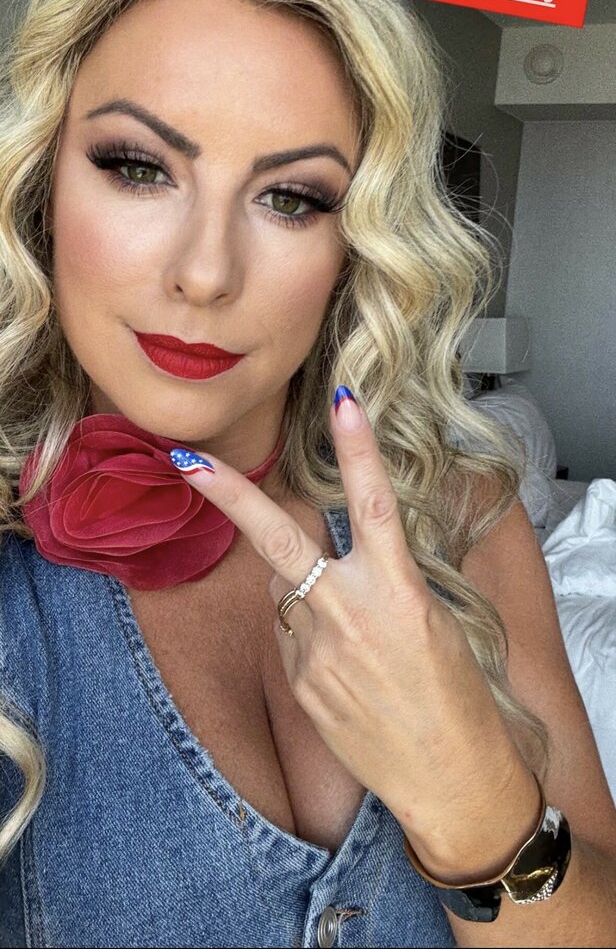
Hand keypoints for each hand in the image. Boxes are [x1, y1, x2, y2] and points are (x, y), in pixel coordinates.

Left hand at [169, 389, 538, 880]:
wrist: (449, 776)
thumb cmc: (455, 696)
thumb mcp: (432, 622)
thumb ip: (375, 584)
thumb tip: (320, 571)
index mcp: (397, 590)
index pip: (372, 504)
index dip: (357, 449)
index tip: (342, 400)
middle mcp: (348, 613)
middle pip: (279, 539)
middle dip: (228, 495)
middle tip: (184, 458)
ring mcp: (316, 651)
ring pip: (285, 592)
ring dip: (302, 590)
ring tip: (356, 636)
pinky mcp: (299, 684)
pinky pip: (291, 639)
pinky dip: (310, 638)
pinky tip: (348, 672)